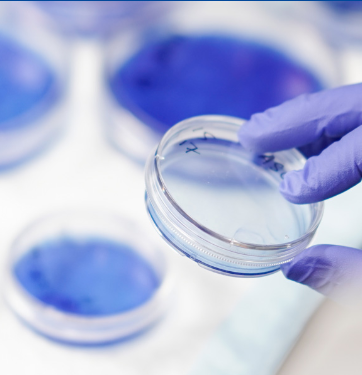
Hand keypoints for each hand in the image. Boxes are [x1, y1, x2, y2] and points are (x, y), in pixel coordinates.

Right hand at [239, 83, 361, 303]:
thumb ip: (354, 276)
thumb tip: (295, 268)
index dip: (332, 164)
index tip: (291, 189)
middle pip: (360, 104)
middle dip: (306, 117)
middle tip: (250, 136)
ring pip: (360, 104)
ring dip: (316, 118)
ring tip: (266, 140)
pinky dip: (335, 127)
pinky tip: (305, 148)